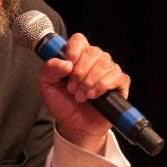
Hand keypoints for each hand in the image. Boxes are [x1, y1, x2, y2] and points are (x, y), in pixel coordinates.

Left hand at [36, 33, 130, 150]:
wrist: (74, 126)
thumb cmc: (62, 103)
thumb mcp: (46, 86)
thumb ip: (49, 70)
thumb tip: (65, 63)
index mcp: (77, 56)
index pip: (79, 39)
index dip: (74, 48)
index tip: (69, 63)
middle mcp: (94, 60)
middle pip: (93, 51)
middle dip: (80, 72)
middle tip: (72, 88)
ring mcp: (109, 71)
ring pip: (105, 64)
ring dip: (90, 81)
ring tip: (81, 96)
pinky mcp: (120, 84)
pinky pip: (117, 76)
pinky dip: (103, 86)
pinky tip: (94, 96)